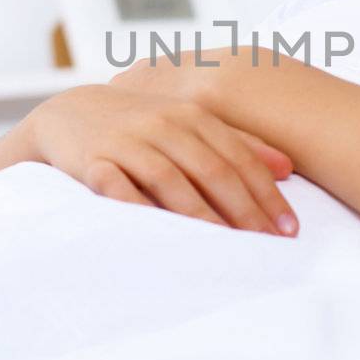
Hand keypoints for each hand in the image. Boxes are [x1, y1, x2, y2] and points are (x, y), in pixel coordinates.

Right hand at [22, 84, 298, 236]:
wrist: (69, 113)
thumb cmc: (142, 124)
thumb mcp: (190, 124)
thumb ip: (238, 142)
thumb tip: (287, 168)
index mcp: (193, 116)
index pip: (239, 158)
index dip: (267, 194)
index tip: (289, 229)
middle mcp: (164, 125)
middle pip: (212, 170)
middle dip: (244, 210)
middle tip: (267, 244)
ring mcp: (127, 141)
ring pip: (170, 180)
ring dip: (201, 215)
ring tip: (225, 246)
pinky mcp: (92, 160)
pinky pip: (117, 186)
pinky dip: (139, 208)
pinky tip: (160, 233)